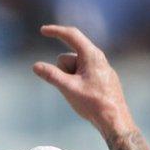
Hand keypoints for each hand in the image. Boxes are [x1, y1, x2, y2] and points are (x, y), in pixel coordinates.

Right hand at [31, 24, 136, 139]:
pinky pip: (79, 75)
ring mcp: (98, 67)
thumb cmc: (93, 103)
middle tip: (72, 87)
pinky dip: (75, 82)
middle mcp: (97, 58)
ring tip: (80, 93)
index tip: (42, 30)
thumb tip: (35, 66)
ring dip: (68, 78)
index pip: (71, 36)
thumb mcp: (68, 88)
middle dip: (62, 70)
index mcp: (91, 55)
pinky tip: (85, 96)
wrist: (114, 118)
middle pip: (67, 57)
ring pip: (72, 68)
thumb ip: (51, 75)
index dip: (56, 31)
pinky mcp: (98, 77)